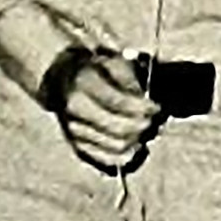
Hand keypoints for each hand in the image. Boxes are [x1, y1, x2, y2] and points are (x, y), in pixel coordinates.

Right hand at [43, 48, 159, 172]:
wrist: (64, 80)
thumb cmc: (96, 70)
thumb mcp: (114, 63)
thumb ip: (131, 81)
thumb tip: (146, 104)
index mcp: (84, 83)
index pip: (119, 102)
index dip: (142, 108)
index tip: (156, 107)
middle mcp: (75, 108)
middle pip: (118, 128)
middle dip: (141, 126)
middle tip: (152, 120)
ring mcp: (74, 129)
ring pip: (115, 145)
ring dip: (135, 140)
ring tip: (144, 130)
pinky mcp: (76, 144)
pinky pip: (106, 158)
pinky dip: (124, 155)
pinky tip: (135, 146)